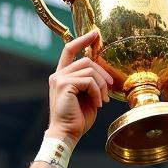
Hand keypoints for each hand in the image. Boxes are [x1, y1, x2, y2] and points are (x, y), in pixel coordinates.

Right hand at [47, 29, 111, 143]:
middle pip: (86, 60)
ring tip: (102, 100)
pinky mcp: (64, 85)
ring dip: (101, 85)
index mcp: (62, 76)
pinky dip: (97, 92)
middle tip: (109, 89)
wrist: (66, 134)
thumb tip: (103, 74)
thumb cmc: (77, 119)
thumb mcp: (87, 97)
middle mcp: (58, 75)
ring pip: (89, 70)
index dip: (82, 39)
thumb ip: (91, 83)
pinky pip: (89, 80)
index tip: (95, 33)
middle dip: (102, 73)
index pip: (70, 49)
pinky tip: (98, 104)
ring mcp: (59, 79)